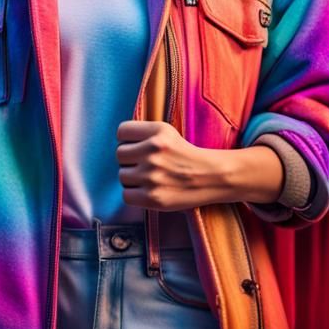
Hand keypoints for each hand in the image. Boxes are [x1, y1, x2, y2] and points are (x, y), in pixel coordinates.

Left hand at [116, 120, 231, 211]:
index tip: (138, 146)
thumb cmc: (186, 156)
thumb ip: (143, 135)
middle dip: (130, 160)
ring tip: (150, 178)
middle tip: (146, 164)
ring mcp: (153, 175)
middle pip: (120, 154)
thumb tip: (116, 144)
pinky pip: (126, 195)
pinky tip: (149, 190)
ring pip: (122, 176)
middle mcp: (154, 150)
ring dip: (133, 178)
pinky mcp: (153, 197)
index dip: (128, 140)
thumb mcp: (168, 134)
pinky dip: (135, 195)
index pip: (122, 131)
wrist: (212, 178)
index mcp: (159, 131)